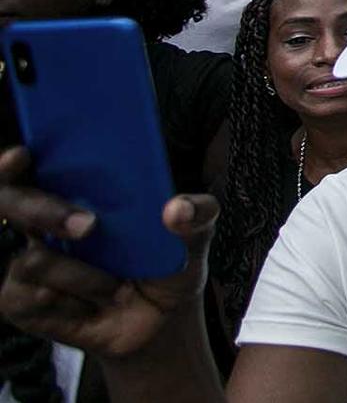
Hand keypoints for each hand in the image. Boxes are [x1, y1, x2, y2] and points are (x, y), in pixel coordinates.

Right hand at [0, 147, 217, 359]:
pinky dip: (72, 305)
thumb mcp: (194, 235)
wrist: (160, 320)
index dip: (12, 162)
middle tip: (89, 226)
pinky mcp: (20, 301)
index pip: (25, 166)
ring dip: (86, 278)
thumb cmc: (166, 264)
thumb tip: (176, 208)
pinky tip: (91, 308)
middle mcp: (40, 223)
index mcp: (74, 193)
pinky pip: (33, 297)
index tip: (22, 155)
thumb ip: (198, 213)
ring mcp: (25, 262)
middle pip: (10, 203)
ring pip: (35, 259)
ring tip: (117, 288)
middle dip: (45, 211)